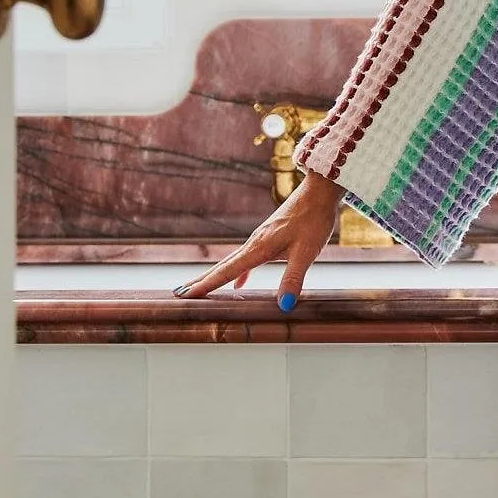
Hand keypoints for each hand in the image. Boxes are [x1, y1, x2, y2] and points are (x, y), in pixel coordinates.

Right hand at [174, 170, 344, 310]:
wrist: (319, 192)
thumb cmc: (314, 220)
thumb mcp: (307, 252)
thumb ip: (293, 279)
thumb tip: (283, 305)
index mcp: (259, 248)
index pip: (227, 272)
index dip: (207, 285)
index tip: (186, 295)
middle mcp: (254, 243)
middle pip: (222, 267)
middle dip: (201, 281)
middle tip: (178, 294)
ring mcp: (260, 239)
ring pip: (232, 263)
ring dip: (215, 277)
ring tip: (199, 289)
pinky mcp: (269, 237)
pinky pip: (247, 259)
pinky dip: (238, 273)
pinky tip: (239, 285)